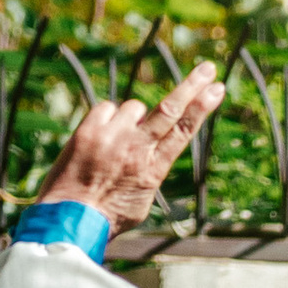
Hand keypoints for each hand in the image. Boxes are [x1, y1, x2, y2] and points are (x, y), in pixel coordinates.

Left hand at [34, 63, 224, 231]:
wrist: (70, 219)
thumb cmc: (108, 216)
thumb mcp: (141, 201)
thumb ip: (149, 171)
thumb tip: (152, 151)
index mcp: (154, 169)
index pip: (184, 131)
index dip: (202, 107)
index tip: (217, 88)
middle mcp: (136, 149)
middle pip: (170, 109)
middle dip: (192, 85)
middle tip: (209, 68)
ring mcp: (111, 137)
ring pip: (133, 107)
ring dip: (131, 119)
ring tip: (117, 144)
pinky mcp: (89, 129)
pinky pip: (106, 108)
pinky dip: (107, 118)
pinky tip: (101, 137)